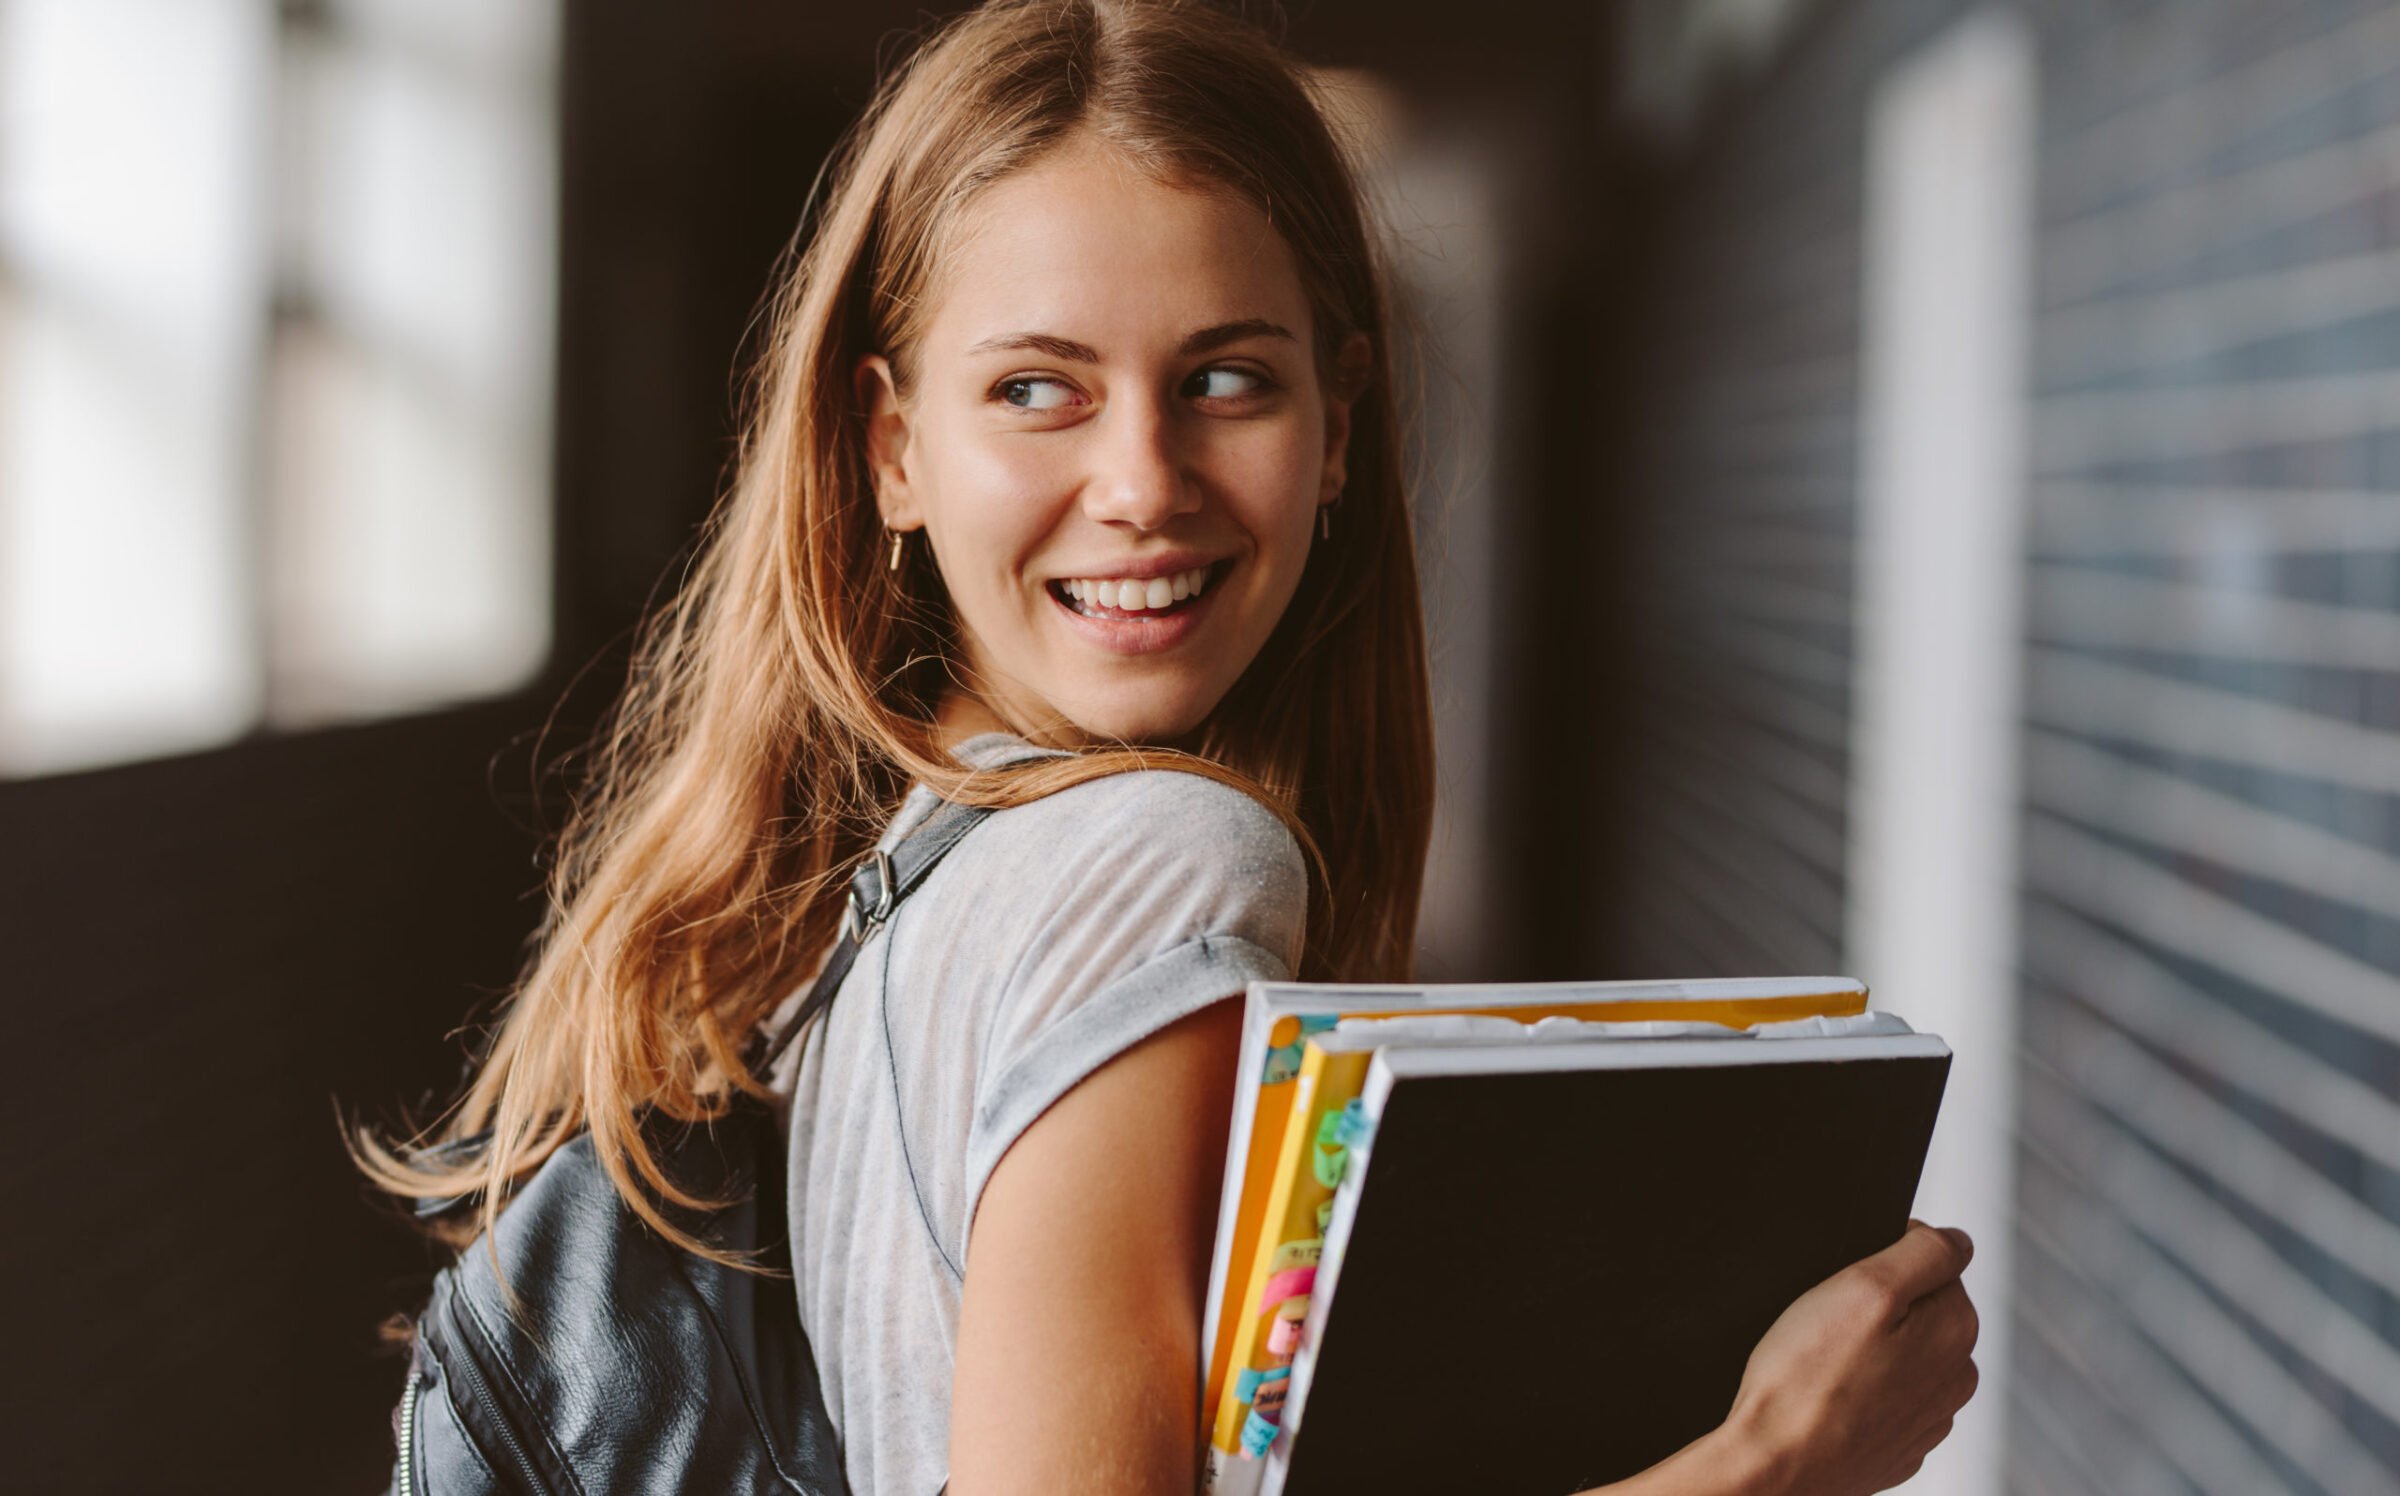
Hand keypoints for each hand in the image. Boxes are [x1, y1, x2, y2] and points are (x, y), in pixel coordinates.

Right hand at [1717, 1219, 1980, 1494]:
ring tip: (1825, 1360)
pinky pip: (1883, 1396)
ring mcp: (1928, 1419)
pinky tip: (1830, 1394)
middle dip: (1880, 1304)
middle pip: (1920, 1307)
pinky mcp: (1897, 1447)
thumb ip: (1924, 1253)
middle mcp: (1955, 1377)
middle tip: (1830, 1320)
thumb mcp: (1864, 1287)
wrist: (1775, 1465)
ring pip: (1901, 1352)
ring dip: (1871, 1346)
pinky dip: (1860, 1388)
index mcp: (1956, 1329)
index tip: (1847, 1282)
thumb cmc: (1807, 1379)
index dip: (1884, 1257)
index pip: (1934, 1260)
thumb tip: (1956, 1239)